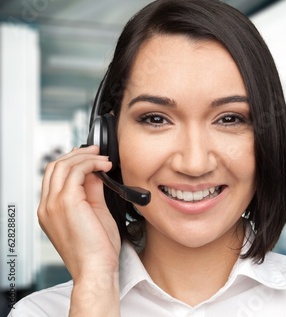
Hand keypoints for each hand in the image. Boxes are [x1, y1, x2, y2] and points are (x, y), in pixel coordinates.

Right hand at [37, 145, 119, 280]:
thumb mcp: (96, 212)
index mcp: (51, 211)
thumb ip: (92, 191)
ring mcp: (53, 204)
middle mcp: (47, 206)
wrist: (96, 269)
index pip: (55, 176)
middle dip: (78, 154)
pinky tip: (104, 165)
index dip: (72, 162)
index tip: (91, 157)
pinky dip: (90, 164)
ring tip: (103, 158)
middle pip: (55, 167)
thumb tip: (96, 173)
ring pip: (63, 165)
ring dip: (85, 157)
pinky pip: (75, 172)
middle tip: (97, 151)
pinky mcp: (66, 202)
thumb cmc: (98, 250)